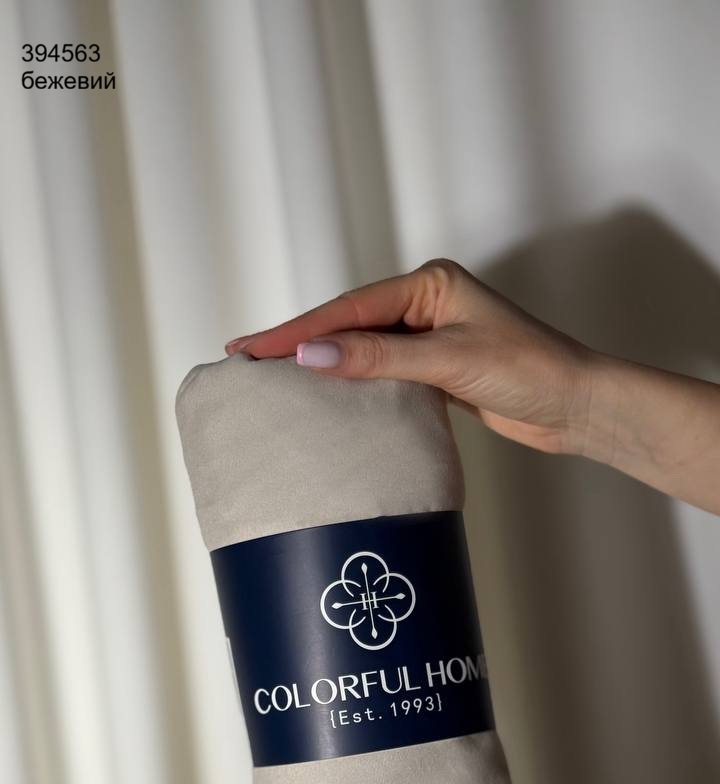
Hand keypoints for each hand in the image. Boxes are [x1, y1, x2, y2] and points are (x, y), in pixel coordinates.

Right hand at [227, 258, 593, 456]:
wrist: (577, 406)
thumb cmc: (530, 371)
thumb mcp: (449, 361)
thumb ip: (379, 360)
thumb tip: (313, 358)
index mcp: (429, 283)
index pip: (349, 309)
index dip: (298, 330)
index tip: (252, 347)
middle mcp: (426, 304)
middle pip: (348, 324)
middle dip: (298, 342)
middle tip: (245, 358)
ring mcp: (430, 337)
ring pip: (362, 350)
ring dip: (322, 364)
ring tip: (272, 378)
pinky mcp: (436, 370)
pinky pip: (381, 373)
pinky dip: (351, 384)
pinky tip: (324, 396)